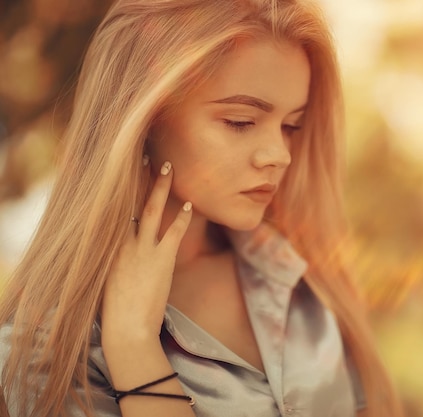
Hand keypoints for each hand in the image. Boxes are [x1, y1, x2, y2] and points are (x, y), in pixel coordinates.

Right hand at [101, 159, 191, 345]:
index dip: (119, 189)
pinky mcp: (160, 260)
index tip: (121, 171)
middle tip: (145, 155)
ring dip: (161, 186)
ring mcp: (141, 250)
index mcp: (106, 247)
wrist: (125, 330)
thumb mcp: (107, 279)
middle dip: (138, 177)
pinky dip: (182, 217)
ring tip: (169, 166)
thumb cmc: (116, 310)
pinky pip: (173, 231)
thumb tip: (120, 252)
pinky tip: (190, 204)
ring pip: (151, 209)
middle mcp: (121, 243)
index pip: (112, 210)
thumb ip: (114, 260)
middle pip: (129, 201)